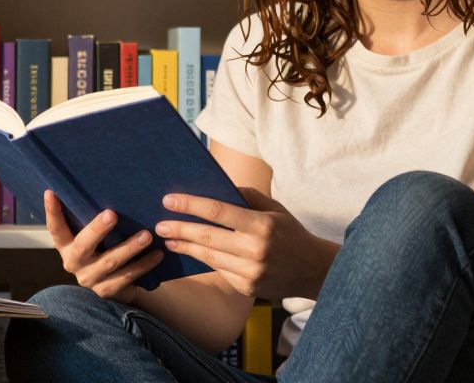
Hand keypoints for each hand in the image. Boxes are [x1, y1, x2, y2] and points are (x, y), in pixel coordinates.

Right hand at [44, 189, 164, 305]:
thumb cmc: (102, 249)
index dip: (52, 212)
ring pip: (110, 262)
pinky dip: (143, 264)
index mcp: (66, 246)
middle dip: (97, 230)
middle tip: (112, 214)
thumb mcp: (93, 237)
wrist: (115, 285)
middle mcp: (73, 263)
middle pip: (83, 246)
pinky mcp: (107, 291)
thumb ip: (90, 219)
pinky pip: (127, 276)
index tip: (51, 192)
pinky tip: (157, 254)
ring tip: (147, 235)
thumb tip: (101, 184)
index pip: (55, 229)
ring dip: (130, 248)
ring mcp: (90, 279)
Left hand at [155, 187, 330, 300]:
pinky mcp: (247, 288)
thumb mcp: (275, 208)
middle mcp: (256, 250)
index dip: (191, 205)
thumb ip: (247, 197)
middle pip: (208, 238)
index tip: (169, 200)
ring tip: (168, 239)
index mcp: (263, 225)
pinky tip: (189, 252)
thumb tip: (217, 186)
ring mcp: (251, 272)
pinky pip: (219, 270)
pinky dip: (202, 260)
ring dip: (185, 247)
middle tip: (159, 224)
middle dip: (180, 229)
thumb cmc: (291, 233)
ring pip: (209, 257)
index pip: (219, 212)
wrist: (314, 271)